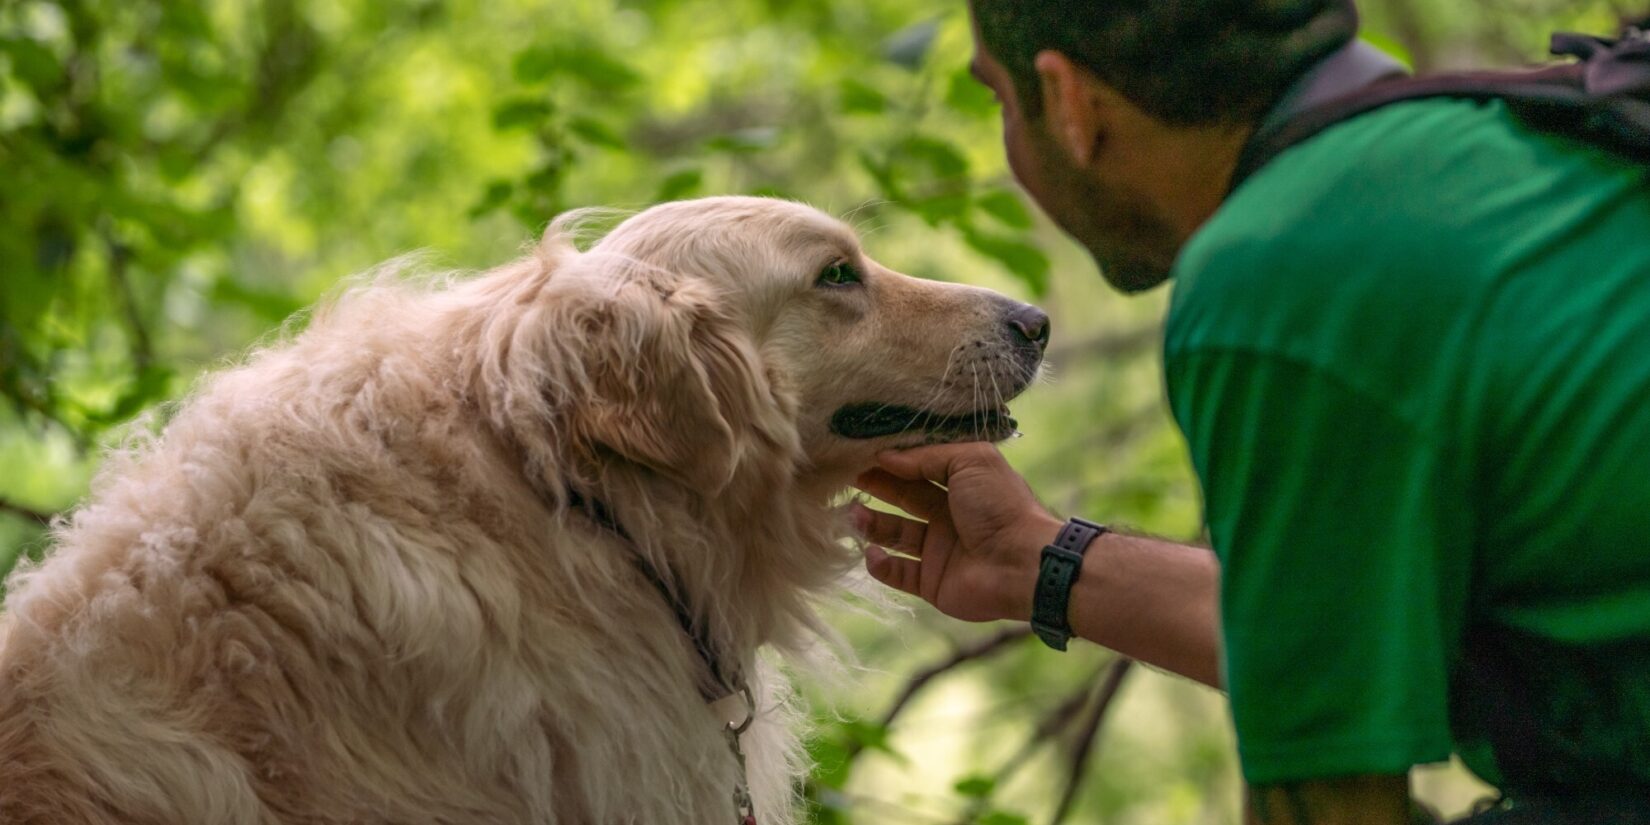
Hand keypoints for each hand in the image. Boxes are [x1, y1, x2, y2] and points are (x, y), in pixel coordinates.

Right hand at [851, 442, 1062, 622]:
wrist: (1021, 564)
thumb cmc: (1001, 506)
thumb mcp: (970, 461)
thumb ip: (927, 457)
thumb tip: (887, 456)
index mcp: (961, 485)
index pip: (919, 468)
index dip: (892, 460)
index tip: (861, 452)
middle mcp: (948, 515)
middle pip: (903, 498)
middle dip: (876, 487)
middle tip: (846, 478)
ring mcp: (939, 550)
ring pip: (896, 534)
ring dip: (872, 524)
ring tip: (852, 515)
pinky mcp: (932, 582)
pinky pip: (899, 573)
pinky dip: (881, 565)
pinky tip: (872, 553)